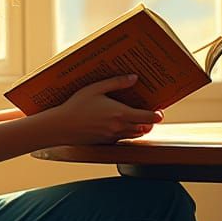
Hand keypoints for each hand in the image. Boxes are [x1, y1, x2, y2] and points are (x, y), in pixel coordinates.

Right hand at [48, 74, 163, 144]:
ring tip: (140, 120)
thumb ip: (116, 83)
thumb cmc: (76, 106)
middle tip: (152, 115)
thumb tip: (134, 78)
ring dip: (140, 128)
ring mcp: (113, 137)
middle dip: (150, 122)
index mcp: (120, 114)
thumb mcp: (95, 88)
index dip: (157, 115)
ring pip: (134, 135)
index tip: (160, 112)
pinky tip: (121, 125)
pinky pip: (122, 139)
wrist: (61, 126)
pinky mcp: (106, 142)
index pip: (147, 117)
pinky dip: (127, 134)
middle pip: (144, 128)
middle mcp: (119, 127)